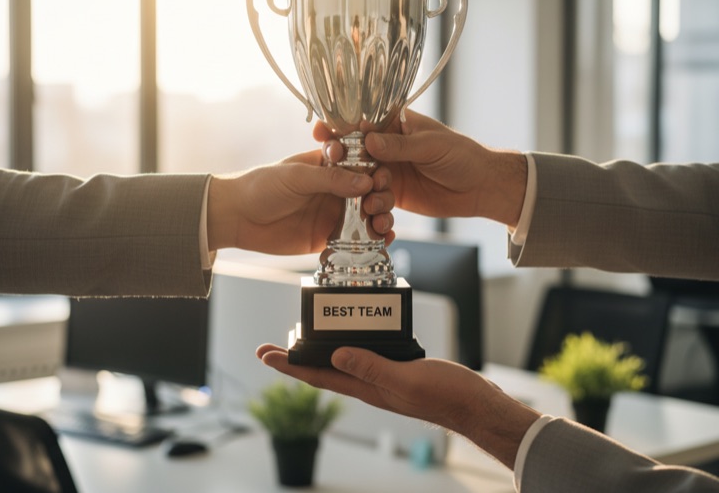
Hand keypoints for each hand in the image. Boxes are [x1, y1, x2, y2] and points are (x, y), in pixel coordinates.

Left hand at [207, 149, 393, 253]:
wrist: (237, 218)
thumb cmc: (261, 187)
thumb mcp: (296, 176)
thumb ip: (330, 178)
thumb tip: (365, 181)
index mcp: (329, 165)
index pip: (362, 163)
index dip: (376, 169)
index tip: (379, 178)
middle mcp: (335, 188)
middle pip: (371, 190)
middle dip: (382, 196)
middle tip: (377, 204)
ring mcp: (334, 213)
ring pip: (369, 214)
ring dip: (382, 217)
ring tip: (382, 224)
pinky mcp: (329, 237)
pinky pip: (357, 239)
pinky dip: (374, 239)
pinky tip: (383, 239)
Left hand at [256, 344, 539, 469]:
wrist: (477, 406)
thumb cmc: (447, 396)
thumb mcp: (407, 379)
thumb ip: (373, 368)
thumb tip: (336, 355)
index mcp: (368, 388)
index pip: (318, 376)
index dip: (289, 366)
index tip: (264, 354)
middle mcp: (370, 384)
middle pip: (323, 370)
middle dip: (295, 359)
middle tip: (272, 347)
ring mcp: (384, 378)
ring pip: (343, 362)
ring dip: (319, 352)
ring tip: (303, 339)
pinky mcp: (399, 370)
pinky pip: (367, 355)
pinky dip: (352, 344)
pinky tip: (354, 335)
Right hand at [314, 110, 526, 227]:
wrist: (480, 188)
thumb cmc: (461, 155)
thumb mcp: (432, 146)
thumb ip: (400, 145)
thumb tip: (369, 140)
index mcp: (395, 125)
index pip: (361, 123)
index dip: (340, 127)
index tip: (322, 133)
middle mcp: (386, 148)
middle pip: (353, 155)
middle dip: (344, 168)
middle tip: (339, 178)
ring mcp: (387, 172)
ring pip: (360, 182)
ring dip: (361, 195)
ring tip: (373, 205)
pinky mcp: (393, 195)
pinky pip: (375, 203)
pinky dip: (374, 212)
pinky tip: (380, 221)